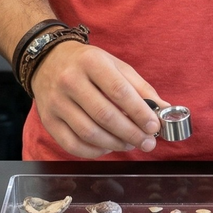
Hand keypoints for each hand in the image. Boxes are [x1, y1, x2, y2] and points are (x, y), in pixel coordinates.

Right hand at [31, 41, 165, 157]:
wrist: (48, 60)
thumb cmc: (88, 63)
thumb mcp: (115, 65)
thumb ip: (140, 87)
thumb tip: (163, 110)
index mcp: (91, 62)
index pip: (119, 90)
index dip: (139, 111)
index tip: (154, 126)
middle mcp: (70, 81)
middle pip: (104, 115)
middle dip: (131, 133)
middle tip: (148, 142)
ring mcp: (56, 102)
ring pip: (89, 133)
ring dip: (115, 144)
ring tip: (130, 144)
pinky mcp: (48, 120)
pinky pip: (73, 145)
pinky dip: (94, 152)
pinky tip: (108, 147)